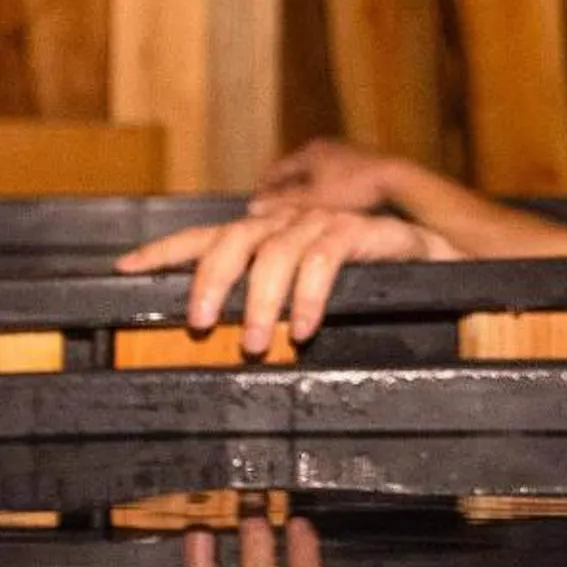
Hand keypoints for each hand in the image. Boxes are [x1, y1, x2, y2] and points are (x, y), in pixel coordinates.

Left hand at [116, 202, 460, 352]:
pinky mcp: (369, 232)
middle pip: (235, 236)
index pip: (206, 237)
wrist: (443, 270)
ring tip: (261, 344)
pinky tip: (306, 328)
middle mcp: (291, 222)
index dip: (165, 251)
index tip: (124, 270)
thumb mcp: (304, 301)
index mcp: (268, 237)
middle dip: (212, 277)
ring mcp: (329, 223)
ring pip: (279, 249)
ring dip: (264, 298)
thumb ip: (264, 305)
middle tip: (203, 323)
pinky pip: (330, 254)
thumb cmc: (367, 293)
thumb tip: (214, 332)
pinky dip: (312, 293)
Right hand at [251, 137, 401, 212]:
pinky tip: (327, 206)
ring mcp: (344, 152)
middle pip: (294, 170)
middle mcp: (325, 146)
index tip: (255, 205)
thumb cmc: (355, 189)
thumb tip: (252, 207)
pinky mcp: (360, 163)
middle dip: (283, 189)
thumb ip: (282, 203)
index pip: (275, 170)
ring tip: (298, 211)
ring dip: (304, 190)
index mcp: (309, 151)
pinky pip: (332, 176)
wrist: (396, 180)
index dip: (263, 189)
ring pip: (315, 173)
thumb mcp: (314, 200)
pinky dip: (323, 189)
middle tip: (274, 210)